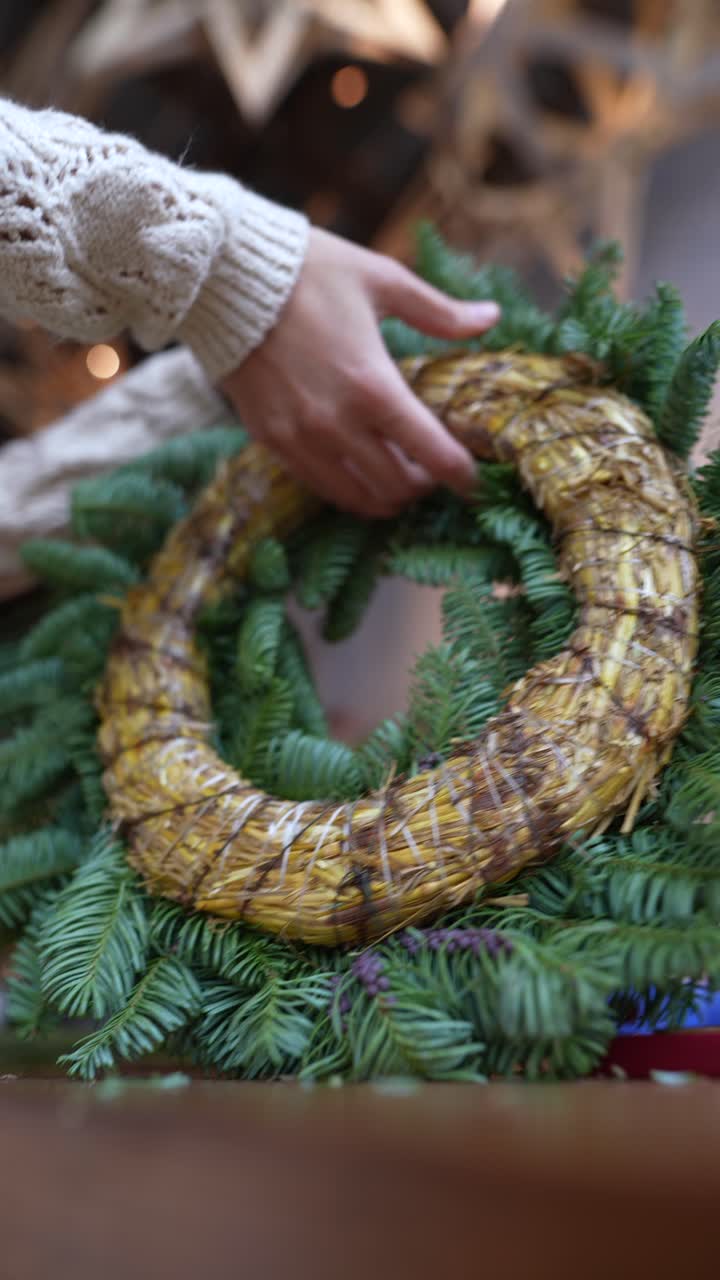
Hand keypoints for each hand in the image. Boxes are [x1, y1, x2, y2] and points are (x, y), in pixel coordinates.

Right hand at [221, 227, 498, 516]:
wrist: (226, 277)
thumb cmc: (311, 270)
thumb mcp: (383, 280)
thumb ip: (440, 312)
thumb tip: (492, 317)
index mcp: (373, 385)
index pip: (433, 453)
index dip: (461, 475)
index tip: (473, 480)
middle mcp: (337, 423)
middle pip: (398, 486)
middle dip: (424, 485)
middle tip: (432, 469)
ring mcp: (301, 438)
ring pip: (359, 498)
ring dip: (387, 495)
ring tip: (398, 475)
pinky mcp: (272, 440)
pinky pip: (320, 486)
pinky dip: (348, 489)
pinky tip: (359, 471)